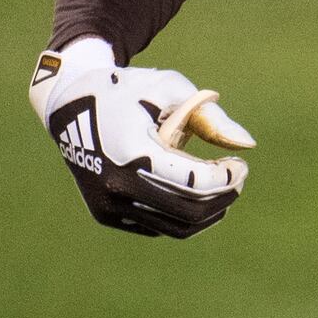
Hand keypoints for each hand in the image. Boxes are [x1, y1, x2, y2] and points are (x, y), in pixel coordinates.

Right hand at [27, 37, 256, 237]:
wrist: (68, 103)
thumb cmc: (128, 90)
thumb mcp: (169, 90)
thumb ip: (209, 116)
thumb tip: (248, 144)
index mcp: (131, 154)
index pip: (193, 184)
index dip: (227, 179)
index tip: (241, 164)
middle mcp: (116, 187)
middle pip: (189, 211)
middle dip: (223, 196)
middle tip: (237, 177)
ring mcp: (108, 206)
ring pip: (175, 227)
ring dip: (208, 212)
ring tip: (222, 186)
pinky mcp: (106, 214)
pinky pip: (156, 225)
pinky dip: (182, 214)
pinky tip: (193, 191)